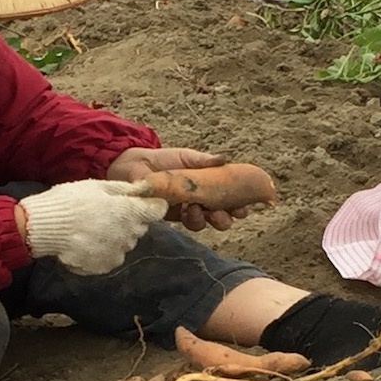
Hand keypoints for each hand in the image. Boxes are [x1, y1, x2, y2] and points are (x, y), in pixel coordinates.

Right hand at [18, 179, 168, 274]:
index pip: (158, 210)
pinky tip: (86, 240)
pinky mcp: (104, 266)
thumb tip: (146, 188)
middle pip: (140, 227)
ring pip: (125, 242)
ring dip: (115, 235)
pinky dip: (103, 249)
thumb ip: (127, 189)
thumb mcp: (99, 186)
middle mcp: (129, 236)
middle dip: (129, 219)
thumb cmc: (71, 201)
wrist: (44, 227)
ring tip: (92, 227)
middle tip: (105, 212)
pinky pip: (111, 256)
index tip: (139, 201)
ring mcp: (117, 254)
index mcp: (131, 213)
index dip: (150, 204)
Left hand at [106, 146, 242, 231]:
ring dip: (211, 219)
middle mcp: (203, 199)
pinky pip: (190, 223)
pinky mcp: (175, 217)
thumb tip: (224, 159)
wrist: (135, 167)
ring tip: (203, 209)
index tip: (245, 203)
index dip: (241, 202)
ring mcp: (189, 210)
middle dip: (229, 216)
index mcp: (210, 184)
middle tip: (228, 212)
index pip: (231, 196)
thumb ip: (204, 161)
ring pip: (208, 222)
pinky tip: (188, 210)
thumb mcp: (186, 157)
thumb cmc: (163, 160)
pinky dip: (193, 219)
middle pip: (224, 215)